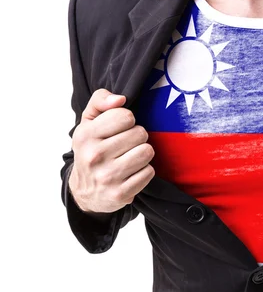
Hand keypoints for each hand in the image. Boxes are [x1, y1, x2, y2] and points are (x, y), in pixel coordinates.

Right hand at [68, 88, 154, 213]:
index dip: (128, 120)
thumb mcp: (88, 122)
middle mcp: (94, 156)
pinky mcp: (120, 193)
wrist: (84, 191)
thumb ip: (100, 101)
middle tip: (126, 145)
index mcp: (85, 135)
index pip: (125, 116)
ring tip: (130, 157)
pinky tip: (131, 172)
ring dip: (143, 153)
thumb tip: (120, 99)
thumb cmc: (91, 149)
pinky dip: (144, 171)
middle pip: (140, 133)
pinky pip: (149, 172)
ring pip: (147, 152)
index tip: (120, 128)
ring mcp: (107, 176)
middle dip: (137, 137)